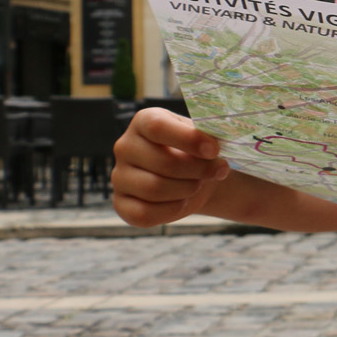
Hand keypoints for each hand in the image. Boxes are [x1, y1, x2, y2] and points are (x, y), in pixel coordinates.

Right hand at [112, 107, 229, 227]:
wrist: (194, 176)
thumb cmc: (197, 151)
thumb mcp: (203, 137)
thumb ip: (206, 138)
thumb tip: (212, 147)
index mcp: (143, 122)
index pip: (157, 127)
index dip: (189, 139)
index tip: (214, 150)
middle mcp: (125, 147)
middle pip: (163, 162)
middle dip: (198, 170)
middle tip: (217, 171)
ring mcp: (119, 177)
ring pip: (154, 189)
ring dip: (187, 189)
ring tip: (199, 184)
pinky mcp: (121, 204)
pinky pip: (144, 214)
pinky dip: (172, 211)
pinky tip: (184, 201)